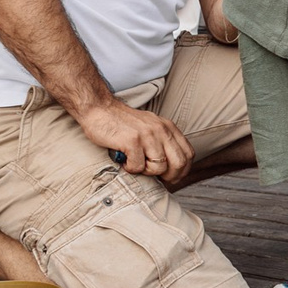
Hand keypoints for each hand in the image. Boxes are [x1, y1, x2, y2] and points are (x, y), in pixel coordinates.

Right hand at [77, 99, 192, 184]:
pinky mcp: (132, 141)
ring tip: (135, 163)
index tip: (171, 177)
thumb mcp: (151, 128)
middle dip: (168, 176)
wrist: (99, 109)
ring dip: (146, 171)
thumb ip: (163, 142)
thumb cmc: (122, 123)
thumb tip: (172, 169)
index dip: (182, 171)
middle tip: (154, 176)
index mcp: (168, 127)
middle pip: (179, 163)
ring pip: (159, 167)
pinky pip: (138, 166)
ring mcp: (147, 135)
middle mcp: (161, 130)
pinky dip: (130, 168)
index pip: (188, 154)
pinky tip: (124, 160)